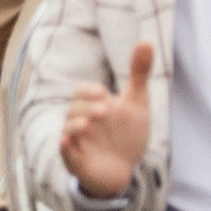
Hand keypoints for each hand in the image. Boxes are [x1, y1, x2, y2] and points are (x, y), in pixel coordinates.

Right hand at [61, 39, 154, 199]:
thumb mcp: (136, 102)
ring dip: (76, 126)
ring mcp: (76, 140)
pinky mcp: (74, 160)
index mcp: (92, 105)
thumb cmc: (127, 133)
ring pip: (68, 129)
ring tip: (89, 126)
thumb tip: (146, 41)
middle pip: (74, 109)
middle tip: (104, 111)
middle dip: (86, 108)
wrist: (124, 169)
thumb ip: (139, 73)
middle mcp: (80, 120)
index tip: (104, 94)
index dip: (90, 92)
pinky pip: (64, 152)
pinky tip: (68, 143)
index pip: (82, 91)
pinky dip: (65, 146)